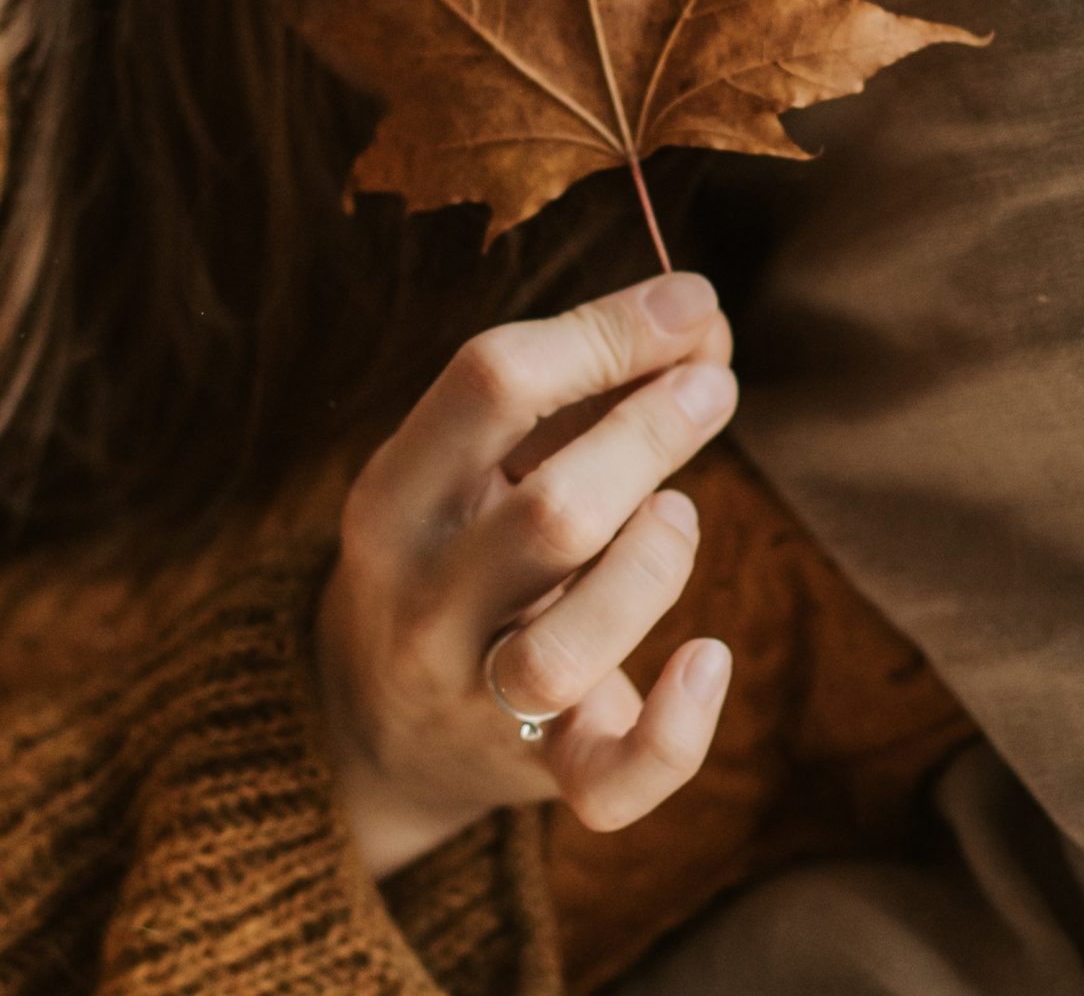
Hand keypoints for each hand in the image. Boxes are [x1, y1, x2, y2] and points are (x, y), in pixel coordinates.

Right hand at [312, 270, 738, 876]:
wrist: (369, 727)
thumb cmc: (458, 549)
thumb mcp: (477, 465)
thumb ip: (580, 392)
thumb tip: (702, 321)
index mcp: (394, 497)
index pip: (491, 382)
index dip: (606, 329)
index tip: (691, 301)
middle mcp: (422, 602)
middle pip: (550, 514)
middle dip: (651, 434)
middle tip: (714, 386)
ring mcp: (473, 700)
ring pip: (566, 653)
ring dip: (652, 566)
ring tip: (678, 512)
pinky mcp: (539, 774)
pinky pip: (612, 782)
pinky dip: (679, 728)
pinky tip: (709, 658)